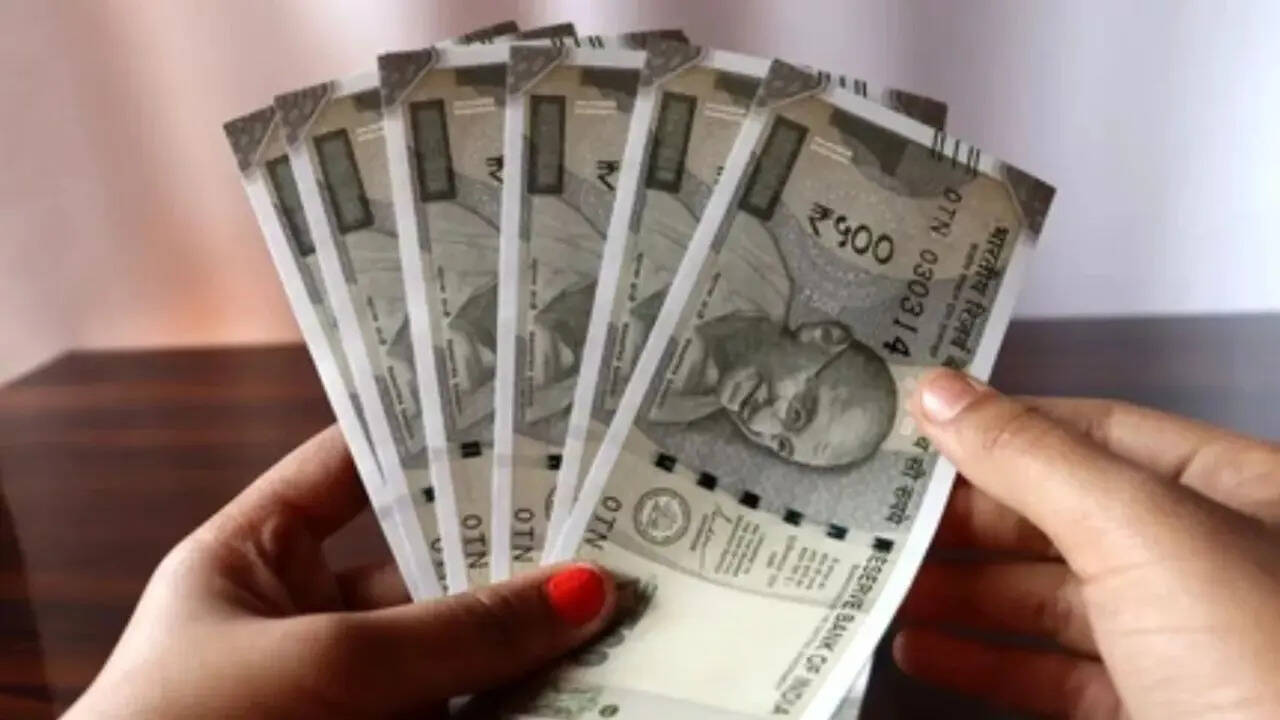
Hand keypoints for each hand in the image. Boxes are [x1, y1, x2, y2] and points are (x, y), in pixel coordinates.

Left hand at [64, 426, 616, 718]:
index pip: (348, 468)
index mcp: (254, 557)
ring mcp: (344, 692)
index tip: (522, 415)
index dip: (426, 437)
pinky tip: (582, 674)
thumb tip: (585, 590)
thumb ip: (457, 631)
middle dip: (507, 550)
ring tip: (614, 598)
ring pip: (452, 649)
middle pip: (423, 565)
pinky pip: (460, 711)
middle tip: (604, 521)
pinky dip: (514, 698)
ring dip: (525, 633)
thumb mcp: (328, 663)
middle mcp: (304, 618)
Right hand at [894, 369, 1279, 718]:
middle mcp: (1212, 562)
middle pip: (1061, 515)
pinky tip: (929, 651)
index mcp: (1236, 492)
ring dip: (960, 591)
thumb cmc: (1273, 679)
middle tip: (880, 513)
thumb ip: (1036, 458)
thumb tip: (946, 396)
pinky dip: (983, 662)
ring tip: (885, 581)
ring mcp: (1182, 645)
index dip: (1002, 426)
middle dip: (966, 517)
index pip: (1095, 430)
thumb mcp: (1144, 536)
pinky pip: (1049, 675)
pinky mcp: (1152, 713)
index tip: (919, 427)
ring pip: (1049, 598)